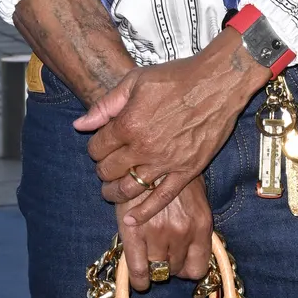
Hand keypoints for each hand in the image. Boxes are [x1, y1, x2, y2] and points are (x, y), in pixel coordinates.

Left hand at [76, 33, 265, 229]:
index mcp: (128, 124)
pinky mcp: (186, 171)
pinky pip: (161, 198)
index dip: (95, 148)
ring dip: (115, 193)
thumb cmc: (176, 77)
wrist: (218, 82)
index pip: (97, 148)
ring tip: (111, 191)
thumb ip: (106, 105)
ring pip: (129, 189)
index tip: (100, 145)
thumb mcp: (135, 81)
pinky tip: (131, 219)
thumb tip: (80, 125)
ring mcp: (165, 162)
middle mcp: (143, 148)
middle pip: (110, 170)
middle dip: (102, 170)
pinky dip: (144, 212)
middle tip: (105, 168)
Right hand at [120, 179, 213, 292]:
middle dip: (168, 264)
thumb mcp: (195, 194)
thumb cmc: (171, 171)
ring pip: (157, 270)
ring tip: (147, 255)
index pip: (198, 268)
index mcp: (201, 223)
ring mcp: (158, 233)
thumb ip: (195, 223)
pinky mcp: (134, 231)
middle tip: (159, 251)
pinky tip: (137, 278)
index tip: (179, 264)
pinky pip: (138, 269)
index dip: (186, 270)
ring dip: (152, 266)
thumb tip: (192, 249)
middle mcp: (183, 231)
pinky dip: (138, 278)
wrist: (147, 150)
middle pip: (175, 269)